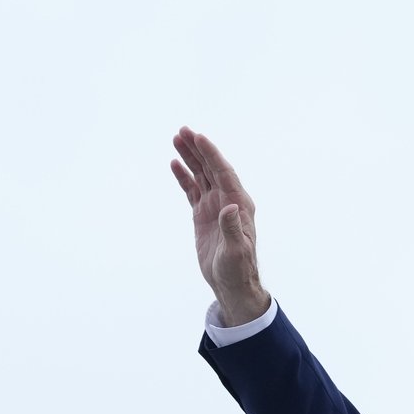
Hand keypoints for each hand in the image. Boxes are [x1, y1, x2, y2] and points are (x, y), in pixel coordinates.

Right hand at [171, 127, 270, 325]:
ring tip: (176, 139)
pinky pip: (192, 190)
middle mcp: (228, 200)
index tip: (199, 138)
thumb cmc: (237, 268)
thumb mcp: (235, 251)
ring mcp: (214, 206)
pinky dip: (184, 177)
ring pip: (201, 176)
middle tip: (183, 131)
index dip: (212, 155)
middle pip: (211, 168)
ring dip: (190, 158)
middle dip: (198, 149)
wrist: (231, 282)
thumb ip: (232, 228)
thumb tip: (230, 207)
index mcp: (239, 204)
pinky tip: (174, 164)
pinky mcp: (203, 215)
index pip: (224, 173)